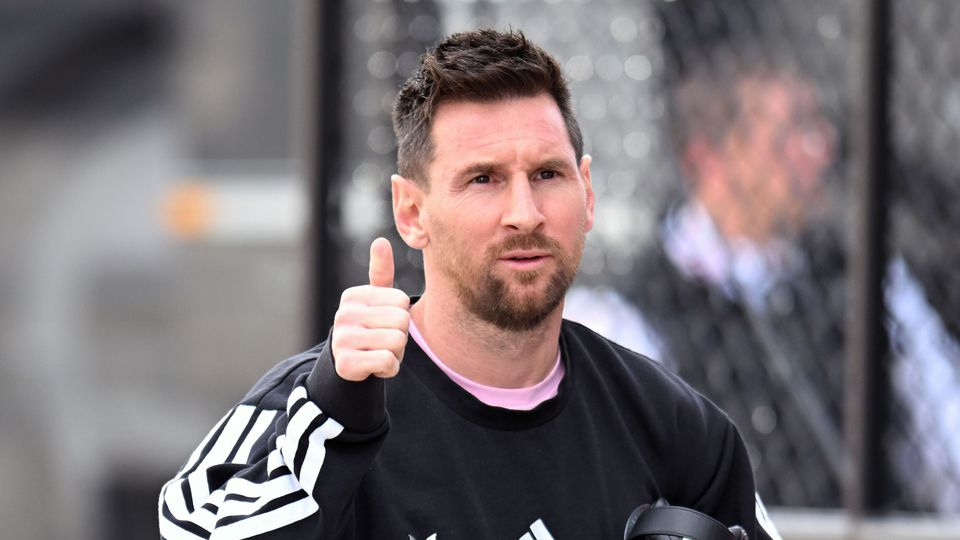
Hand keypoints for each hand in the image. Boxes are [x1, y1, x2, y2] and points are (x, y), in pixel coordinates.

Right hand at [331, 237, 410, 380]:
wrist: (348, 364)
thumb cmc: (369, 326)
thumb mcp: (376, 299)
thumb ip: (381, 272)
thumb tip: (381, 241)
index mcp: (353, 296)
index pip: (402, 300)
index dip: (401, 315)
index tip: (384, 323)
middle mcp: (344, 314)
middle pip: (402, 320)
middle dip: (400, 335)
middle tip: (382, 340)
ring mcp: (343, 339)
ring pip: (397, 342)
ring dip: (396, 353)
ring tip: (378, 351)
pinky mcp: (346, 364)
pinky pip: (388, 362)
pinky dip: (389, 369)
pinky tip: (375, 366)